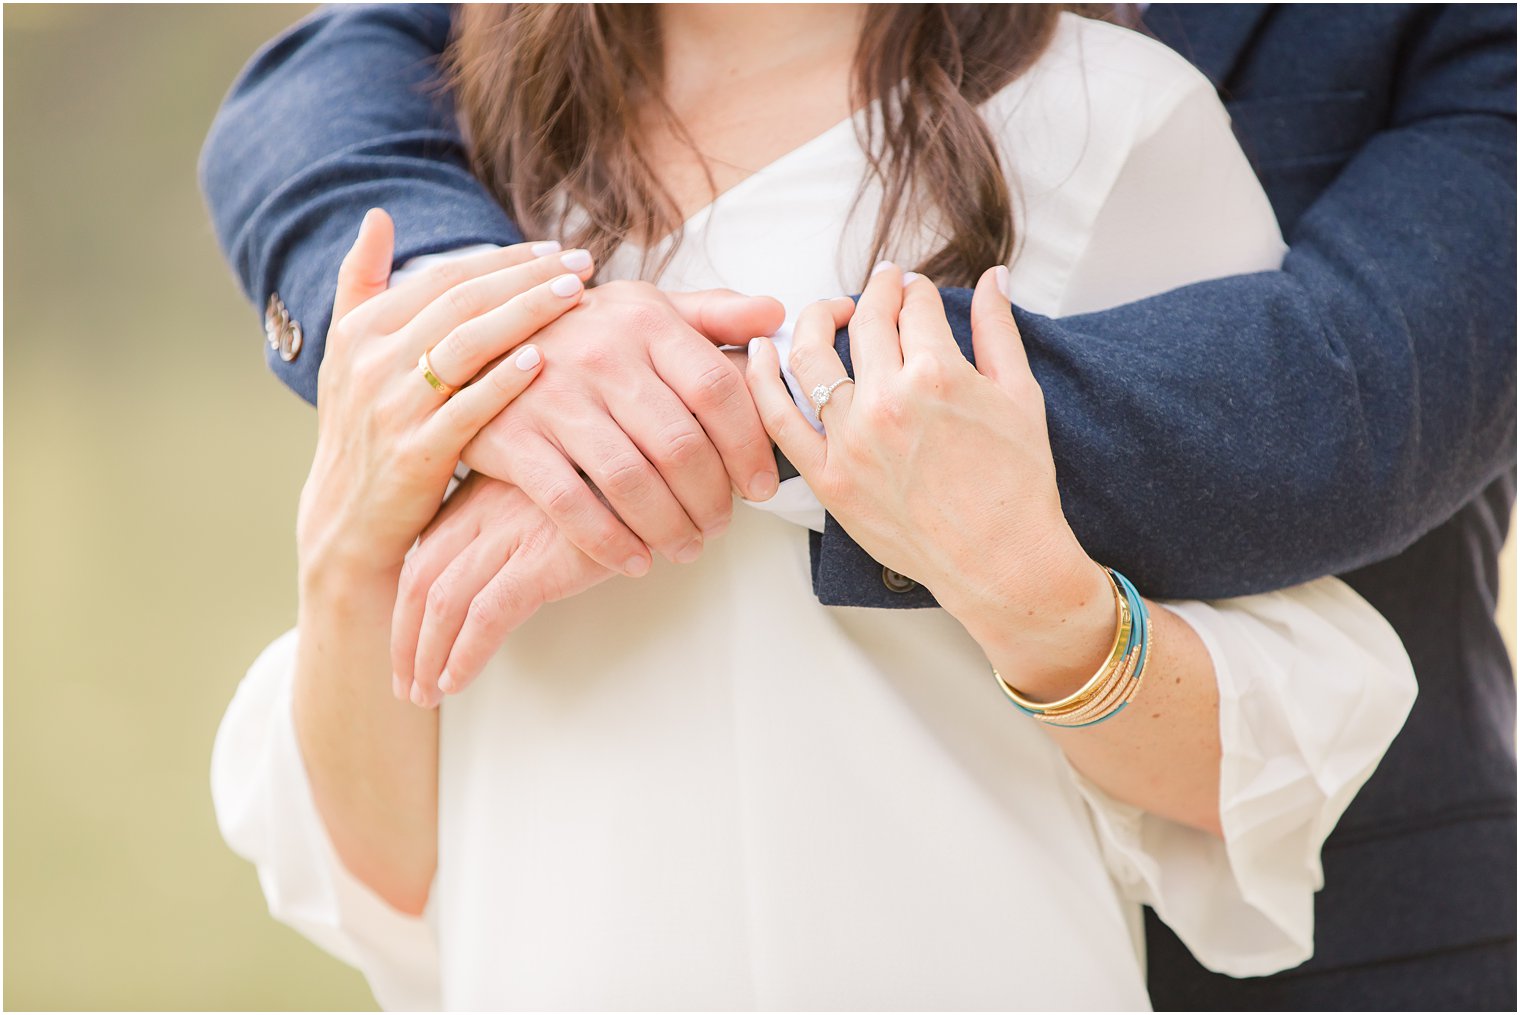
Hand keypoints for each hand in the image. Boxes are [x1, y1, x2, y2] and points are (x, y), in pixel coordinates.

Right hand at [296, 209, 594, 581]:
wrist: (346, 523)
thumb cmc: (364, 432)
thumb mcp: (349, 355)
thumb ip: (361, 283)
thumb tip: (378, 215)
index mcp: (361, 329)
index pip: (445, 278)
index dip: (503, 259)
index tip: (555, 249)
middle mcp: (371, 362)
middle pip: (461, 301)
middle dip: (526, 277)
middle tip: (581, 262)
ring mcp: (392, 408)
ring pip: (466, 344)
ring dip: (524, 313)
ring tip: (574, 295)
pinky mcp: (414, 454)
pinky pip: (466, 408)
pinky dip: (503, 381)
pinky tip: (543, 358)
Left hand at [392, 473, 614, 706]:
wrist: (665, 458)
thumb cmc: (622, 475)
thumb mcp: (563, 490)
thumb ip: (531, 516)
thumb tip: (514, 567)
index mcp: (486, 491)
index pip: (426, 554)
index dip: (408, 606)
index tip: (407, 647)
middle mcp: (487, 507)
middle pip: (421, 579)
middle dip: (406, 637)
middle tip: (408, 684)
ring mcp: (512, 530)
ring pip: (442, 600)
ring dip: (426, 654)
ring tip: (428, 694)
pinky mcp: (544, 556)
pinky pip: (487, 614)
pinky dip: (465, 652)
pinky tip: (457, 679)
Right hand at [461, 280, 785, 575]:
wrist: (475, 344)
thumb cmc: (583, 332)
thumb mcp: (642, 308)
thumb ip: (712, 313)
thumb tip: (776, 316)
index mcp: (644, 320)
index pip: (717, 390)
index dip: (748, 447)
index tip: (761, 488)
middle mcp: (600, 353)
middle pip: (681, 445)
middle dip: (712, 500)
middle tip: (720, 527)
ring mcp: (552, 395)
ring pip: (631, 481)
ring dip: (669, 528)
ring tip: (687, 548)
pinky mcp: (510, 437)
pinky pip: (571, 505)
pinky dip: (610, 543)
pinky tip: (635, 562)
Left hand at [744, 264, 1113, 694]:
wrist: (1001, 562)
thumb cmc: (1018, 485)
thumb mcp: (1020, 396)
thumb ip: (998, 330)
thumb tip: (993, 277)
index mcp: (937, 374)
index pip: (914, 307)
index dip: (916, 291)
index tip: (916, 290)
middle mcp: (886, 401)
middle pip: (865, 322)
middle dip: (876, 293)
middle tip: (881, 287)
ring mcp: (850, 441)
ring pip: (812, 357)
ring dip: (818, 319)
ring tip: (831, 311)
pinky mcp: (829, 479)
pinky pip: (779, 421)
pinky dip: (761, 380)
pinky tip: (760, 351)